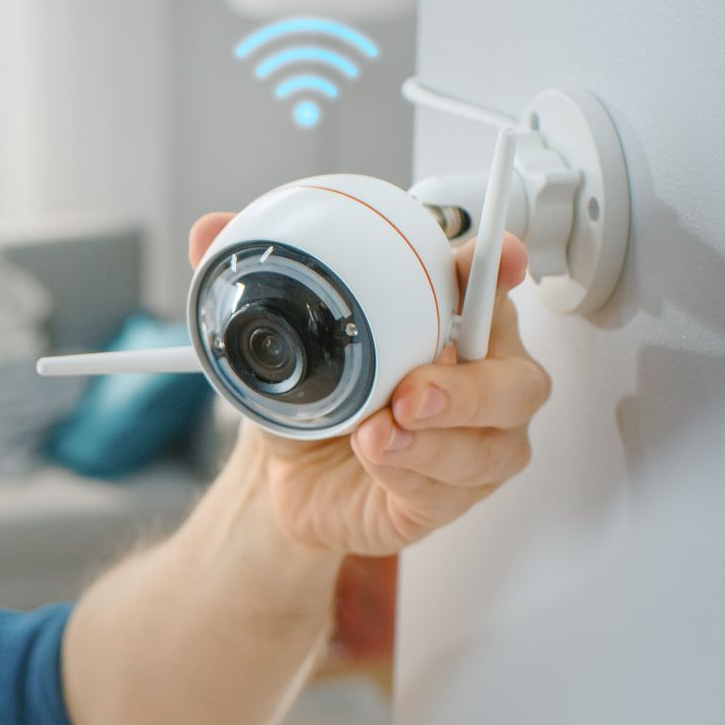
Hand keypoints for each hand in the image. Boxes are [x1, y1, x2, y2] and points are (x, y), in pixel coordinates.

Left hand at [187, 211, 551, 557]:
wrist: (284, 477)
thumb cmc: (310, 398)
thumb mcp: (276, 336)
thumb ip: (249, 278)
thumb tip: (209, 231)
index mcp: (453, 320)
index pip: (491, 284)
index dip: (500, 267)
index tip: (496, 257)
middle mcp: (482, 380)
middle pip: (516, 378)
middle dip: (472, 385)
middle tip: (412, 390)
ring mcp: (477, 441)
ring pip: (493, 440)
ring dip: (436, 437)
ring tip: (379, 432)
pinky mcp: (453, 493)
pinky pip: (454, 486)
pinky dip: (414, 470)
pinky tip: (380, 458)